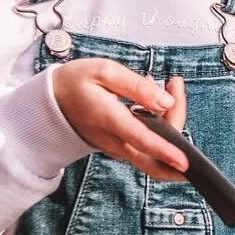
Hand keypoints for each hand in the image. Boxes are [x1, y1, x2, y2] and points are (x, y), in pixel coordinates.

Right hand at [52, 58, 188, 180]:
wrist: (50, 104)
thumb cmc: (76, 84)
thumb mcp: (104, 71)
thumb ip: (137, 87)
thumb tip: (166, 102)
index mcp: (108, 119)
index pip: (141, 140)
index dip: (165, 151)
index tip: (185, 163)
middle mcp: (114, 140)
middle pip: (153, 159)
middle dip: (179, 143)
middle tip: (180, 95)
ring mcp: (118, 148)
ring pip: (155, 149)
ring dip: (172, 121)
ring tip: (171, 85)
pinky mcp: (121, 148)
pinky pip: (149, 143)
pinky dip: (163, 124)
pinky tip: (158, 99)